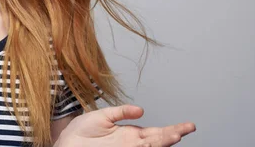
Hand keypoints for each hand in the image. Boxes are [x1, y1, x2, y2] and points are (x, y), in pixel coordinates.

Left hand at [55, 105, 195, 146]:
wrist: (67, 144)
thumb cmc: (81, 133)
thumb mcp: (102, 116)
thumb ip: (121, 112)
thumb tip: (141, 110)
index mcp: (130, 134)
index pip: (155, 132)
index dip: (171, 130)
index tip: (186, 126)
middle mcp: (131, 145)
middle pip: (157, 141)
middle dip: (172, 135)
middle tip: (187, 128)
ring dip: (163, 142)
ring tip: (176, 135)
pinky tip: (156, 145)